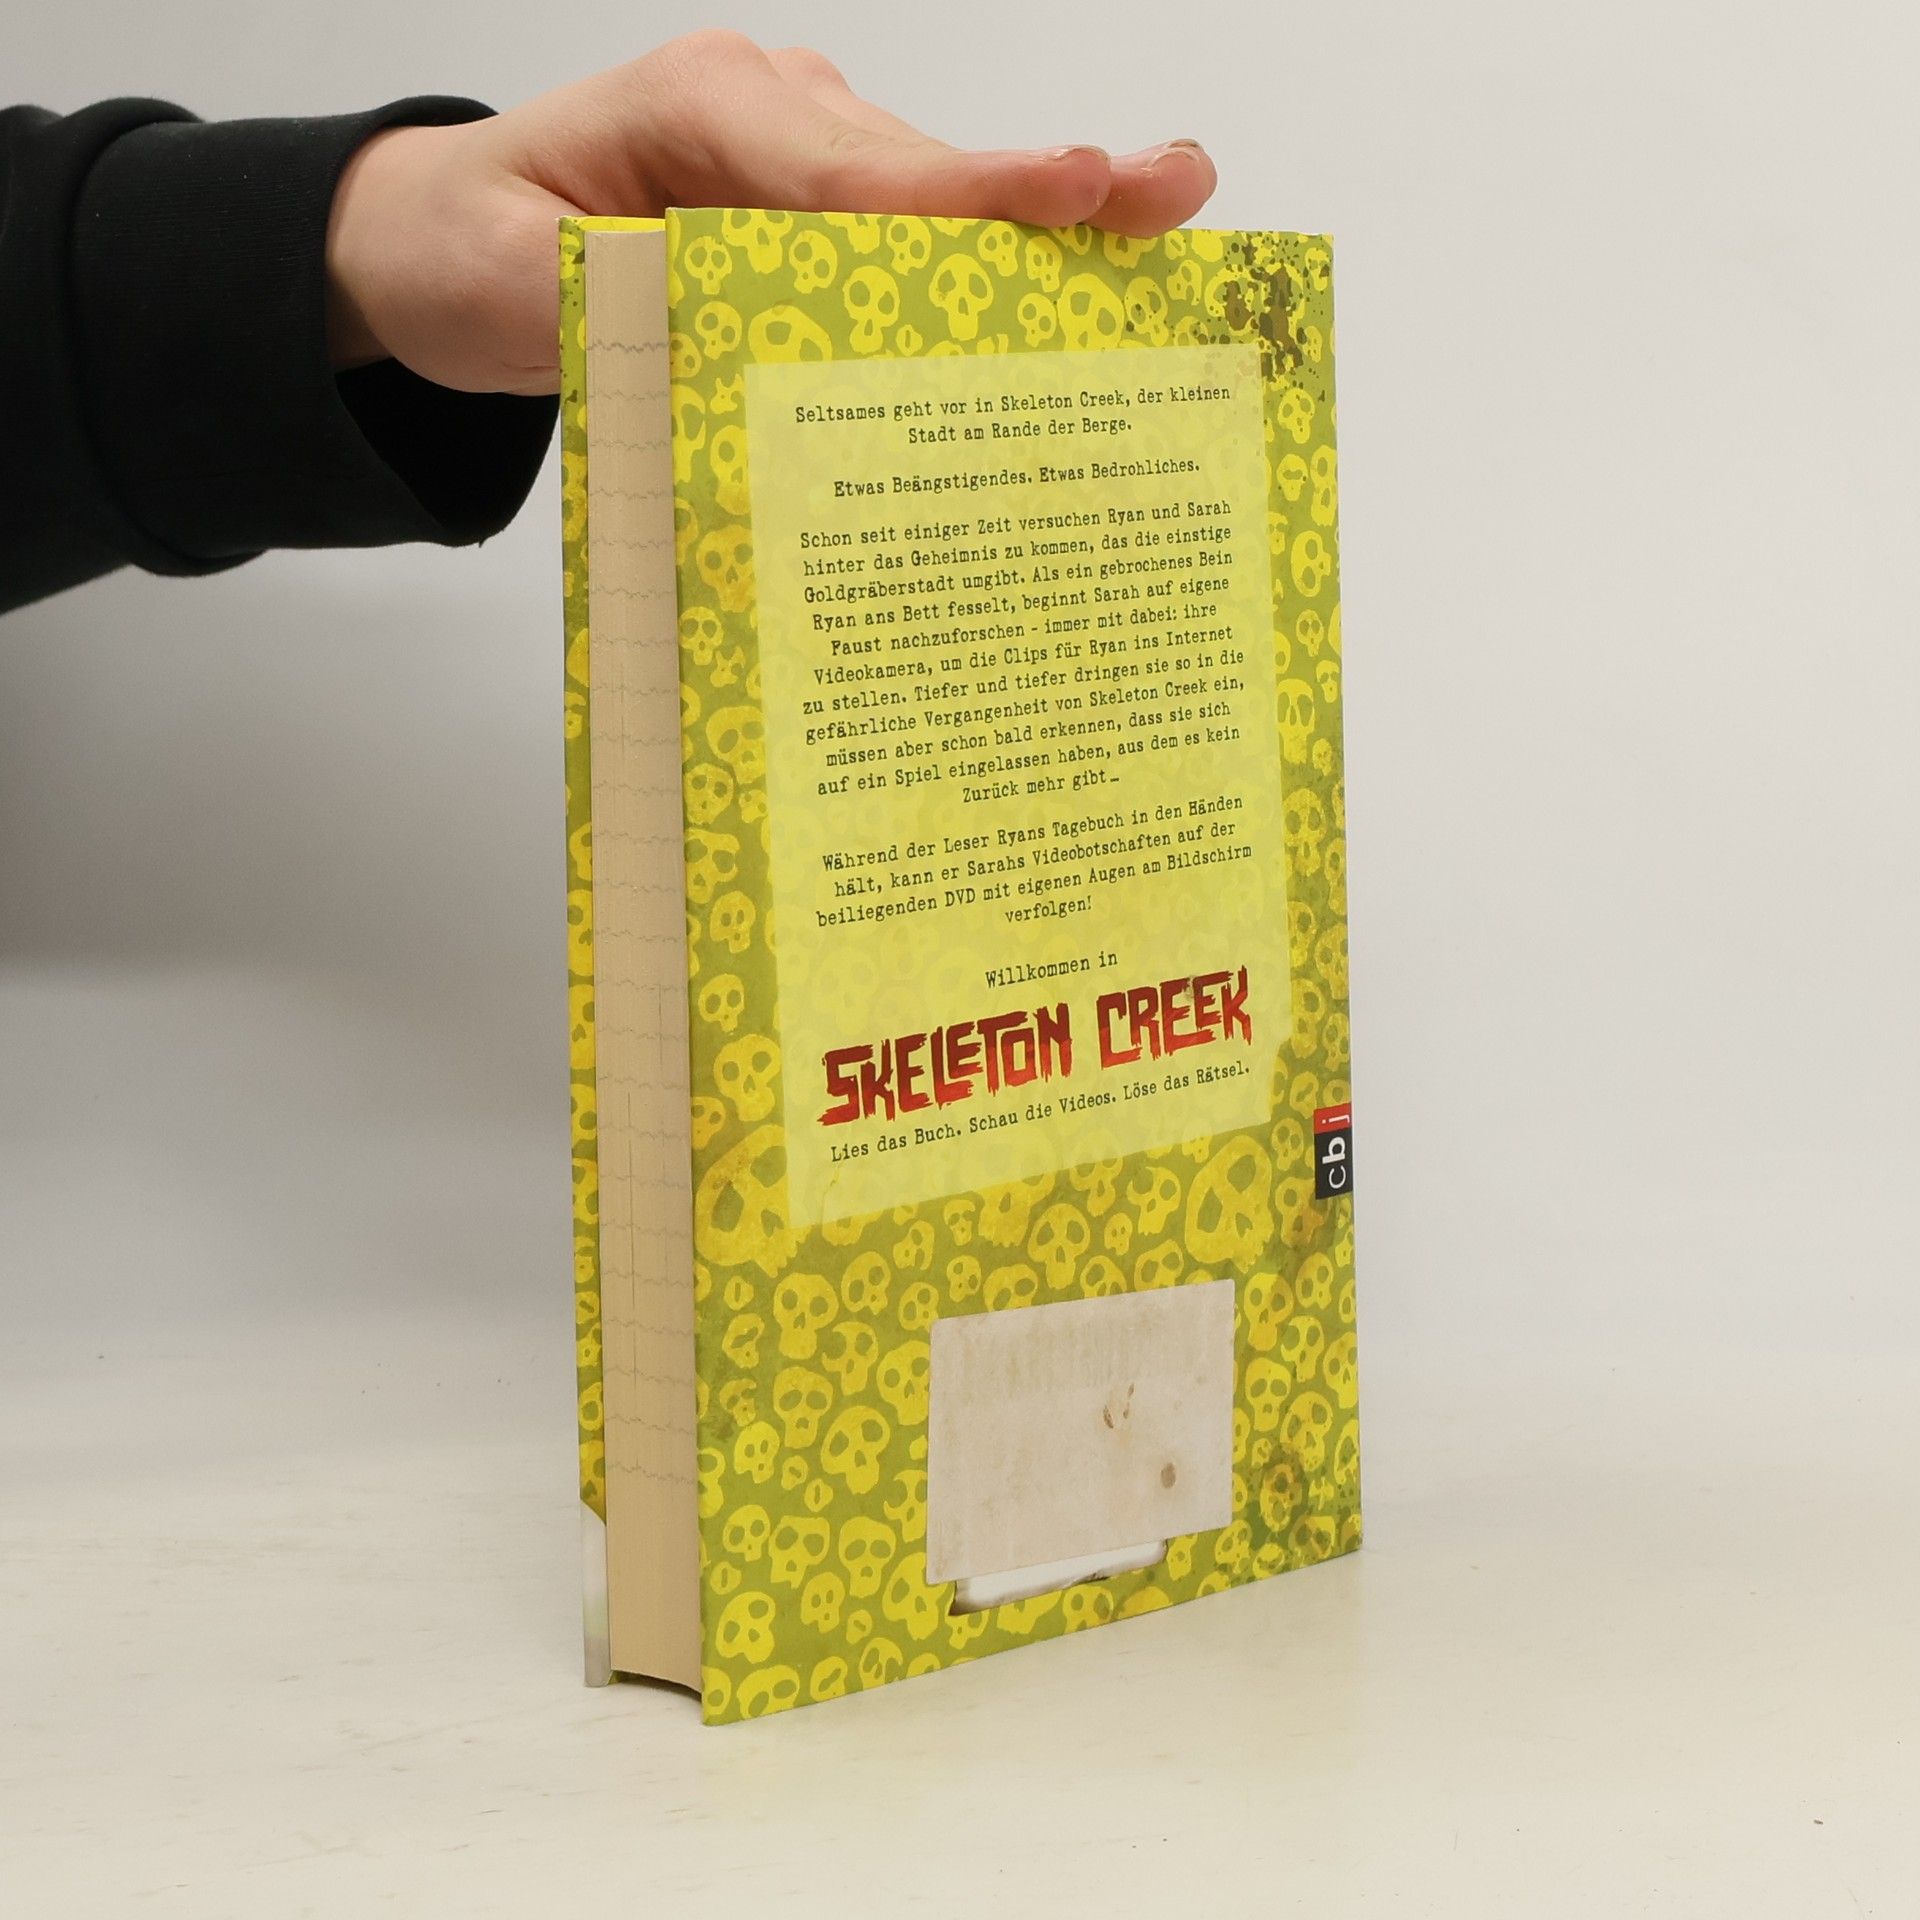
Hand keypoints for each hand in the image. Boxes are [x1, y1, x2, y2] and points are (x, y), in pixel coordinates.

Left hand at [324, 31, 1217, 394]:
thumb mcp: (517, 287)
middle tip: (1175, 192)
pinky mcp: (815, 211)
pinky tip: (1058, 315)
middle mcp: (771, 114)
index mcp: (699, 108)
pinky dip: (976, 282)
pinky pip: (909, 246)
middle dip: (1049, 194)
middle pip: (924, 172)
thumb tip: (735, 329)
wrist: (442, 242)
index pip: (847, 163)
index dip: (964, 189)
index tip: (1069, 189)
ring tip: (1158, 249)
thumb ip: (623, 302)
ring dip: (1032, 244)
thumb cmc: (472, 246)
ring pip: (932, 208)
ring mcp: (802, 159)